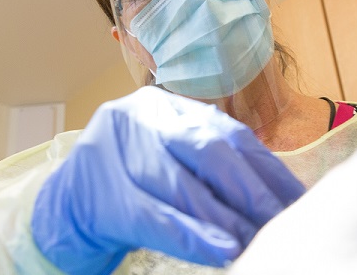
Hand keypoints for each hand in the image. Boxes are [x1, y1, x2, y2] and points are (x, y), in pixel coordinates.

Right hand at [31, 86, 305, 273]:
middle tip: (282, 221)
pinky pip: (154, 217)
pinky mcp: (99, 194)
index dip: (266, 167)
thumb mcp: (169, 159)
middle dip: (250, 190)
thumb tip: (280, 194)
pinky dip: (192, 236)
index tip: (296, 198)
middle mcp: (139, 118)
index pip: (228, 133)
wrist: (60, 211)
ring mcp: (114, 152)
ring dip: (226, 219)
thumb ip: (212, 163)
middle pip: (207, 151)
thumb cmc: (129, 186)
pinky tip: (220, 251)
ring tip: (257, 240)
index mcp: (165, 106)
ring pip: (182, 186)